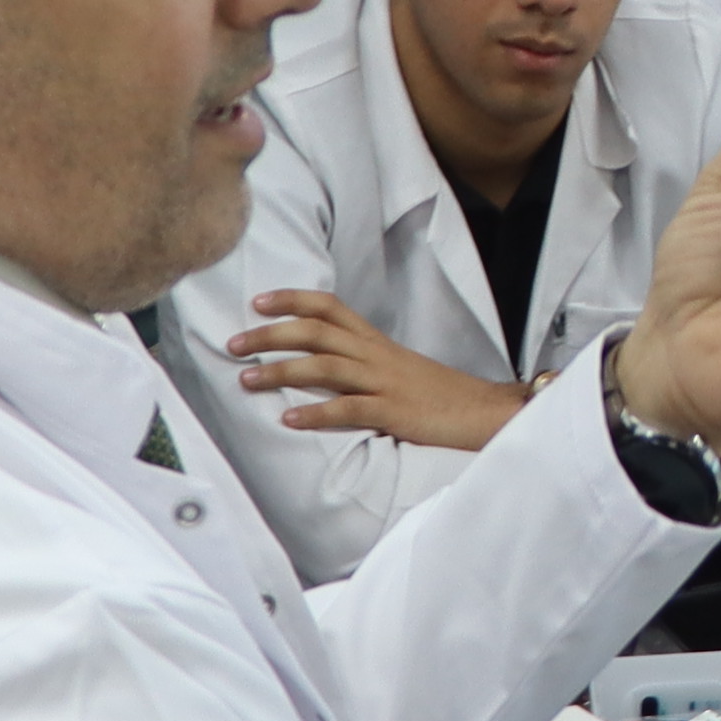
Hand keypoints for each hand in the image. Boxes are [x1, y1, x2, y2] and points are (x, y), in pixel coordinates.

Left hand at [228, 288, 532, 450]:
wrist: (487, 412)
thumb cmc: (439, 394)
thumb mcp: (397, 368)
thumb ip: (361, 362)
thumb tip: (320, 363)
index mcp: (376, 341)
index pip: (328, 307)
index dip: (291, 299)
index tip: (257, 302)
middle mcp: (376, 355)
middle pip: (315, 332)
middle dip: (269, 335)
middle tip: (233, 344)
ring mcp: (385, 382)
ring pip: (324, 367)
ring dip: (281, 372)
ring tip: (246, 381)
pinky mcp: (395, 412)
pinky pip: (350, 410)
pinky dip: (316, 414)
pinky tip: (289, 420)